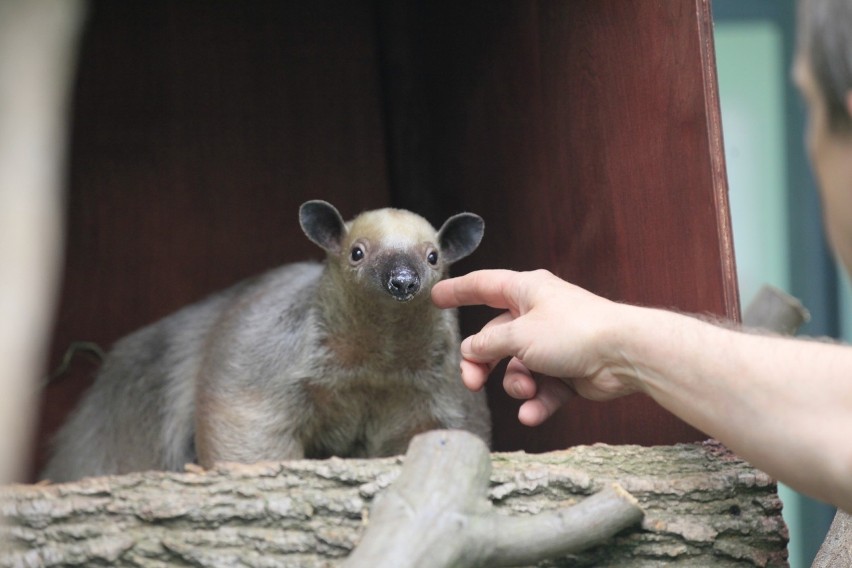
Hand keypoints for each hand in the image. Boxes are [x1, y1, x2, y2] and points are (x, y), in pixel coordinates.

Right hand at [432, 269, 640, 425]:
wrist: (625, 355)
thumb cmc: (574, 331)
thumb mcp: (519, 335)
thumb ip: (488, 343)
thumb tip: (472, 350)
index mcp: (526, 291)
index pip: (483, 286)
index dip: (458, 291)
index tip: (436, 298)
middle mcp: (537, 315)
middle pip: (495, 338)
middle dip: (482, 363)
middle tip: (472, 382)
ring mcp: (552, 344)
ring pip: (517, 368)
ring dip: (516, 385)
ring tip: (526, 391)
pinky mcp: (567, 372)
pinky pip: (542, 389)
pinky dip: (536, 402)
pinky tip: (532, 414)